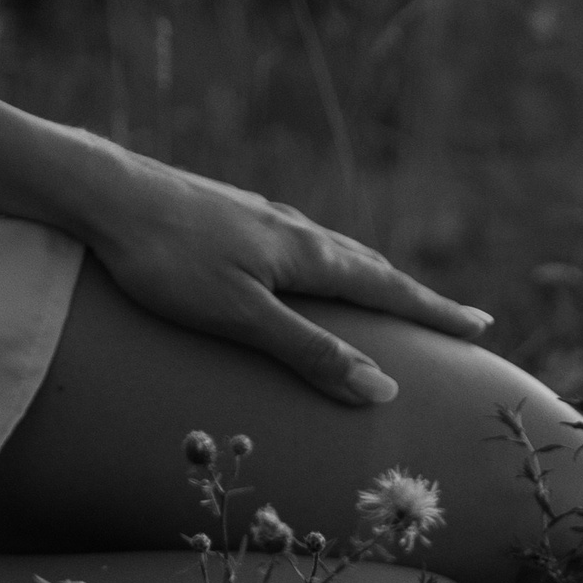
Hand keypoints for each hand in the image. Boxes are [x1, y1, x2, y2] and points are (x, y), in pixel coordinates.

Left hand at [78, 146, 491, 404]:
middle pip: (369, 267)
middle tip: (456, 317)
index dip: (434, 312)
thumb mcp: (240, 316)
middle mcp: (292, 230)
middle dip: (412, 296)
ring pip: (332, 252)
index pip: (387, 289)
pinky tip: (300, 264)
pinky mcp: (225, 216)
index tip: (481, 327)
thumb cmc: (166, 259)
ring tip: (390, 294)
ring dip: (370, 276)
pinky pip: (296, 245)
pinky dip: (324, 263)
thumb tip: (383, 390)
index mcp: (305, 254)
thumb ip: (308, 351)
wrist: (101, 192)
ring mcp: (259, 219)